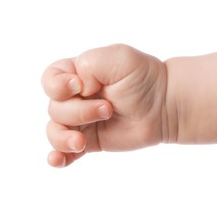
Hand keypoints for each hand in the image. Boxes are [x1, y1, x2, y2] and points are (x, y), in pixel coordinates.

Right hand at [42, 44, 167, 166]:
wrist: (165, 105)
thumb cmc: (144, 77)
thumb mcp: (118, 57)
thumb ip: (87, 65)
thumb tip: (77, 91)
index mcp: (79, 73)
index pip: (51, 79)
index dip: (57, 86)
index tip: (80, 86)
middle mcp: (76, 97)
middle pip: (55, 108)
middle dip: (79, 111)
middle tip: (108, 109)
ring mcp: (82, 120)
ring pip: (55, 131)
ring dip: (64, 137)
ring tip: (82, 141)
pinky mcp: (90, 140)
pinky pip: (65, 151)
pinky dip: (58, 157)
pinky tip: (58, 160)